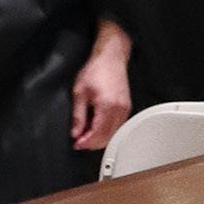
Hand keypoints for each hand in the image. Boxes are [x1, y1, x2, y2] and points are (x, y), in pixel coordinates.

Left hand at [70, 20, 133, 150]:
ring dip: (100, 139)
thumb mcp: (79, 93)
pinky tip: (96, 129)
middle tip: (79, 142)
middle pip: (108, 137)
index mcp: (107, 107)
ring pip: (114, 133)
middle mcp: (120, 110)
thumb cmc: (95, 71)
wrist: (110, 59)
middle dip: (92, 143)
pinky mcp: (127, 108)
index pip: (98, 133)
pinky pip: (118, 126)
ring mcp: (126, 109)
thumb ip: (78, 115)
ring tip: (85, 137)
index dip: (86, 142)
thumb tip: (76, 132)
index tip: (76, 144)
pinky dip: (107, 131)